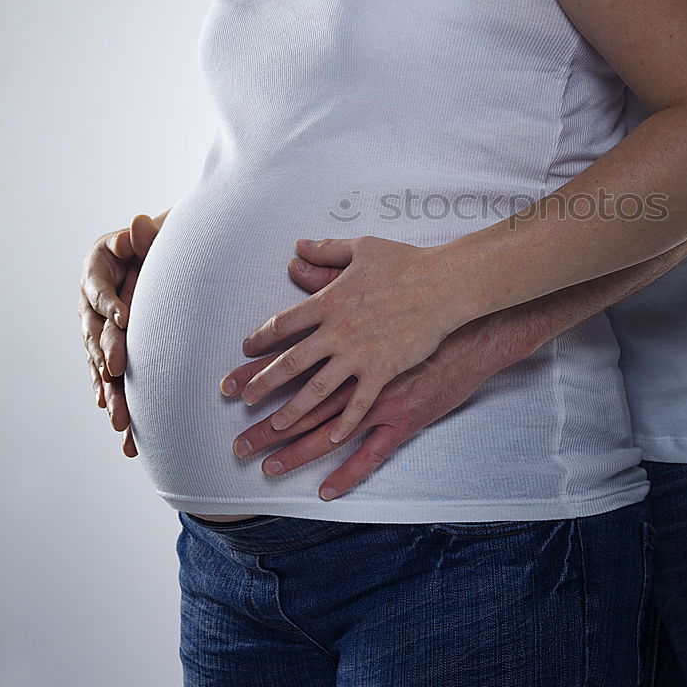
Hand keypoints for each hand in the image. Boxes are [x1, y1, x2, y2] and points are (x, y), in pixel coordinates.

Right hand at [78, 214, 161, 456]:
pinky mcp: (110, 352)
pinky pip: (109, 379)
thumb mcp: (146, 237)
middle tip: (115, 371)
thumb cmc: (151, 245)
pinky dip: (116, 401)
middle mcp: (91, 307)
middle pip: (96, 333)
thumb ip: (141, 236)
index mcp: (95, 275)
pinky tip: (123, 429)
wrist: (150, 260)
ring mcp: (98, 332)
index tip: (126, 317)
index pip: (99, 290)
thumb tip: (137, 224)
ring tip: (120, 419)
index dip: (110, 303)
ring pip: (100, 364)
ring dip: (110, 390)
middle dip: (106, 353)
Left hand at [227, 236, 475, 444]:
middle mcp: (338, 330)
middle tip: (243, 398)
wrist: (444, 284)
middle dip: (263, 382)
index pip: (283, 323)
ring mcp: (360, 354)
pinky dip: (345, 422)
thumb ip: (326, 251)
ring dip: (293, 410)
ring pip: (317, 389)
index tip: (246, 351)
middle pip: (291, 362)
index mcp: (330, 300)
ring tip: (275, 426)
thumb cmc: (406, 263)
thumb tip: (297, 249)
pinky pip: (360, 402)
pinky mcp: (384, 370)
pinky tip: (333, 437)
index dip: (261, 339)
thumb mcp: (362, 248)